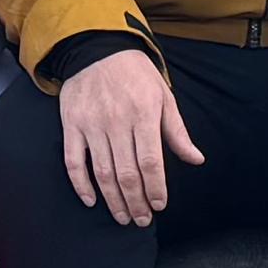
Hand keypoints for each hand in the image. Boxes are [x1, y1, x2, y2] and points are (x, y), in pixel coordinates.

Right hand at [58, 50, 199, 224]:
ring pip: (102, 172)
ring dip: (113, 200)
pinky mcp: (71, 125)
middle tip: (142, 220)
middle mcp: (116, 122)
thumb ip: (176, 131)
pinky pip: (73, 161)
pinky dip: (81, 184)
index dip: (155, 188)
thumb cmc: (135, 73)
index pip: (150, 161)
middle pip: (127, 173)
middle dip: (136, 202)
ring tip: (123, 217)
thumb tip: (196, 159)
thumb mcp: (163, 95)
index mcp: (143, 114)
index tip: (159, 205)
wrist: (96, 48)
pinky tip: (92, 200)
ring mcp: (91, 124)